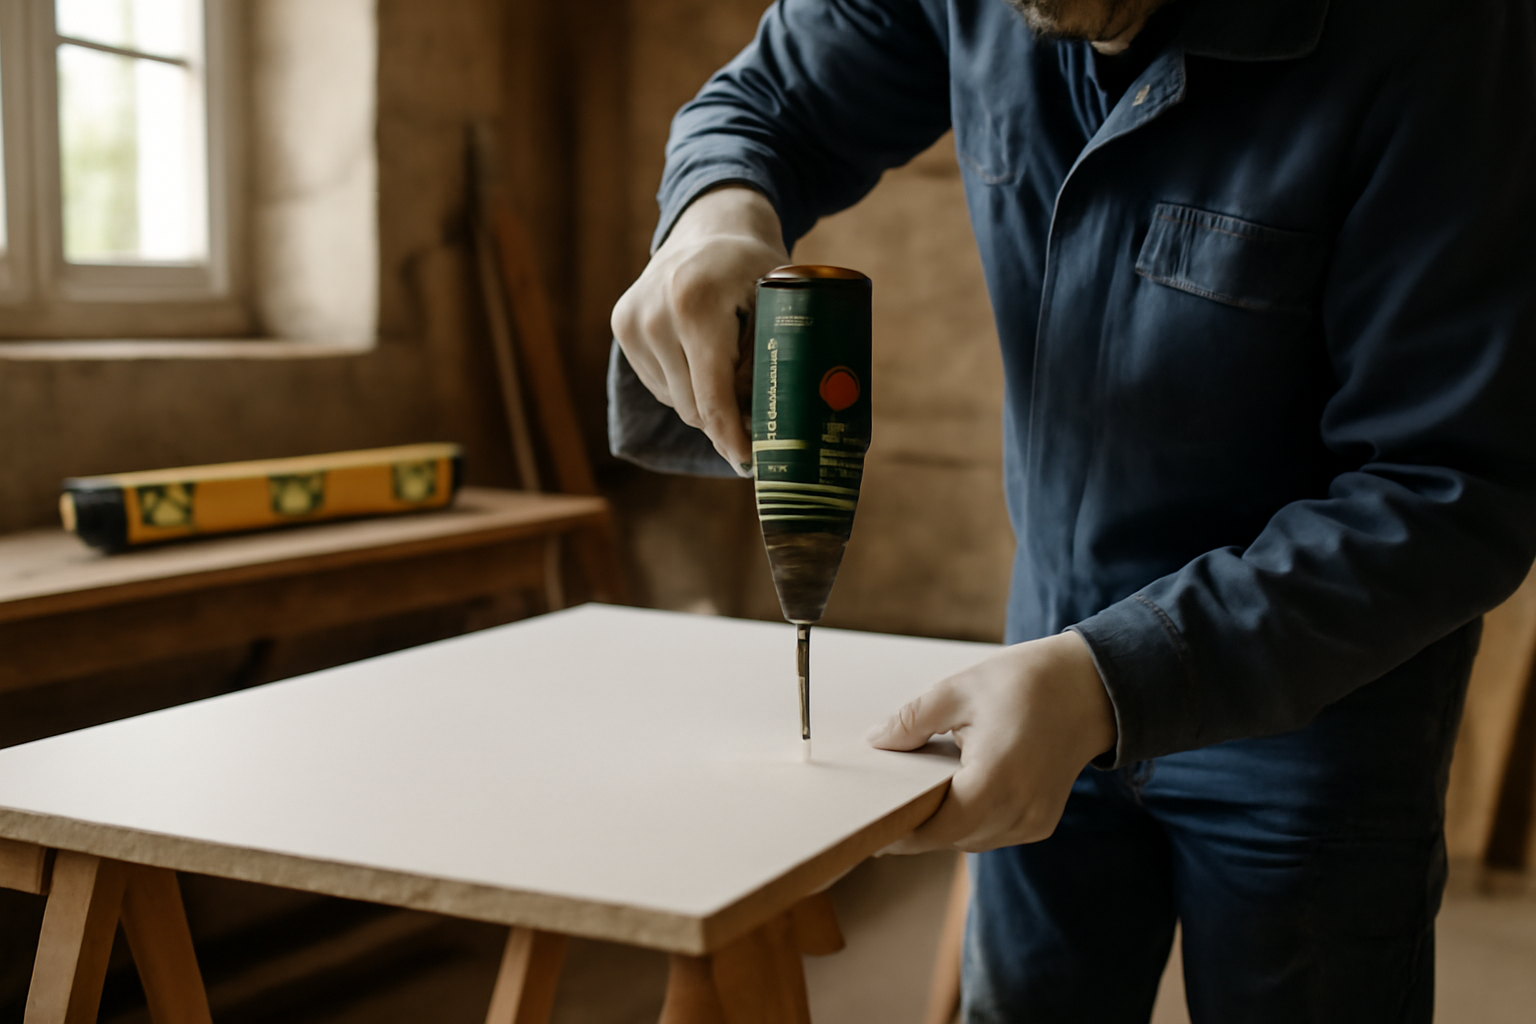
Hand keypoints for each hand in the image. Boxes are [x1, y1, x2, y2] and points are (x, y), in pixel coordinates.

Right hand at [611, 186, 789, 474]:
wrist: (712, 227)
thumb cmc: (755, 269)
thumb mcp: (778, 306)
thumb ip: (769, 361)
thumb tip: (767, 425)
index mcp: (695, 305)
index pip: (712, 395)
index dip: (732, 436)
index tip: (748, 462)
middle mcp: (654, 314)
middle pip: (693, 406)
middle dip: (726, 419)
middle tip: (758, 416)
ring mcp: (631, 321)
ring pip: (676, 401)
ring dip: (706, 399)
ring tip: (730, 364)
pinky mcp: (621, 326)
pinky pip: (661, 385)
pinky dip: (686, 383)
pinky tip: (702, 353)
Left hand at [868, 631, 1115, 853]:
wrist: (1090, 686)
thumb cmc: (1026, 683)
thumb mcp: (958, 690)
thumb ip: (911, 721)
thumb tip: (875, 742)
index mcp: (995, 781)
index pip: (934, 829)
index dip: (899, 832)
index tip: (872, 827)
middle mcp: (1019, 811)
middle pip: (950, 838)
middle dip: (918, 826)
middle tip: (887, 807)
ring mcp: (1034, 821)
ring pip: (971, 840)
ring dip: (945, 824)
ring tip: (921, 795)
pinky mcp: (1042, 822)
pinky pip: (994, 833)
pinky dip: (972, 821)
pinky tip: (960, 792)